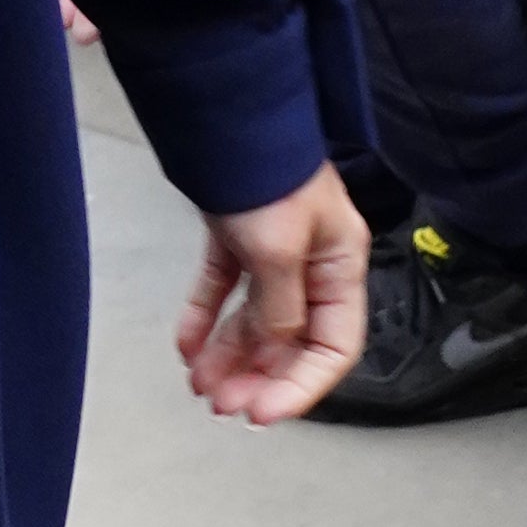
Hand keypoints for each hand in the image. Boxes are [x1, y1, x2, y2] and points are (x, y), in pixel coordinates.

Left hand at [176, 162, 368, 420]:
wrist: (223, 112)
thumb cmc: (265, 173)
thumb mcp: (278, 249)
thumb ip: (281, 309)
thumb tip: (276, 350)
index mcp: (340, 264)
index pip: (334, 346)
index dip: (302, 387)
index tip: (264, 414)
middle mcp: (311, 261)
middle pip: (291, 338)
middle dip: (257, 375)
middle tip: (223, 405)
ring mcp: (272, 248)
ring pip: (254, 318)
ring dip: (228, 355)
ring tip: (199, 385)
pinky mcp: (235, 234)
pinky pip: (222, 288)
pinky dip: (204, 317)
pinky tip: (186, 346)